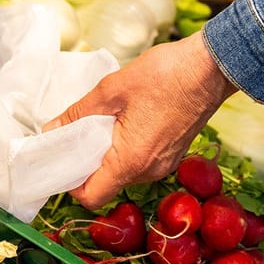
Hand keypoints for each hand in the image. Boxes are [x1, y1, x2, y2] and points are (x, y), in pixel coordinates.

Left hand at [43, 33, 237, 209]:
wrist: (212, 67)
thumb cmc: (164, 75)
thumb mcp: (111, 90)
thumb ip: (77, 113)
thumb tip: (51, 129)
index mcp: (131, 161)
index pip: (91, 196)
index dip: (70, 182)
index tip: (60, 156)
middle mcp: (149, 171)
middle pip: (106, 184)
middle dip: (86, 163)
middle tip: (74, 132)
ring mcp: (164, 165)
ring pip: (122, 172)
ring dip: (106, 152)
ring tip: (99, 121)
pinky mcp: (172, 154)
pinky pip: (139, 161)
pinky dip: (124, 148)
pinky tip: (121, 120)